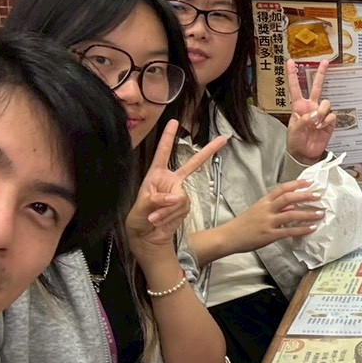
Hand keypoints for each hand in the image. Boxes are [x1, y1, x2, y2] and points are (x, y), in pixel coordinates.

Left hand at [124, 119, 228, 251]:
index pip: (163, 153)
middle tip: (223, 139)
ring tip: (154, 219)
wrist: (147, 240)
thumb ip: (154, 201)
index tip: (174, 122)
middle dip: (208, 151)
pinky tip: (162, 222)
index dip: (168, 137)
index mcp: (155, 176)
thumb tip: (173, 197)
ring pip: (181, 198)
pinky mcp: (185, 206)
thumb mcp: (139, 210)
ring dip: (168, 211)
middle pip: (193, 164)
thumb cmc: (138, 221)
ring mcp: (179, 194)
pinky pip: (182, 209)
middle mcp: (170, 182)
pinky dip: (171, 216)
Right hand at [226, 180, 323, 251]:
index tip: (309, 182)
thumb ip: (274, 207)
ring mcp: (268, 222)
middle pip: (289, 198)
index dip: (296, 184)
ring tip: (320, 213)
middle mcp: (267, 209)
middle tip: (318, 196)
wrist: (228, 237)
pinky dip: (302, 229)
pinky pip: (289, 231)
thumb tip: (291, 205)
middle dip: (305, 196)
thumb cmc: (243, 224)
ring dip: (308, 214)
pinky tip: (311, 228)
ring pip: (291, 214)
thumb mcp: (257, 211)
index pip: (282, 189)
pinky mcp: (269, 235)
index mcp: (263, 202)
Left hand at [287, 61, 337, 164]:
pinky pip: (332, 116)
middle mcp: (311, 107)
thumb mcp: (293, 130)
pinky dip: (326, 122)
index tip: (291, 62)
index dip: (293, 75)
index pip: (296, 88)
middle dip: (321, 74)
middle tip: (324, 62)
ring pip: (326, 103)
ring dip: (322, 112)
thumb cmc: (295, 141)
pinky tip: (321, 129)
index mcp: (299, 106)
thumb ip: (302, 121)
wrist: (305, 154)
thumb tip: (315, 114)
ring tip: (316, 124)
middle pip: (317, 86)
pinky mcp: (329, 122)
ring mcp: (321, 114)